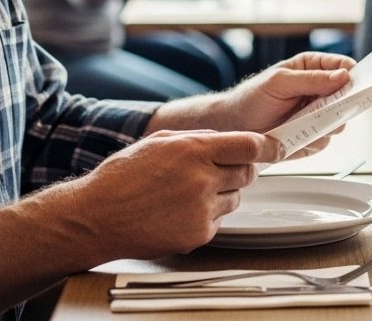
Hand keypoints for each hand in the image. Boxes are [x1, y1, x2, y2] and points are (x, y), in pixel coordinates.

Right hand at [57, 128, 263, 258]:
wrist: (95, 217)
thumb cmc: (123, 177)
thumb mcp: (160, 141)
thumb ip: (199, 138)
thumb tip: (228, 139)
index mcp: (194, 150)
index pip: (250, 146)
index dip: (268, 147)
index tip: (277, 148)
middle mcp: (202, 179)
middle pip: (247, 173)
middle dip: (240, 170)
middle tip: (219, 172)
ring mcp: (201, 209)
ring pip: (235, 198)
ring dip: (221, 194)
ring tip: (187, 194)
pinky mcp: (197, 234)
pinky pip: (218, 221)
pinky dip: (206, 217)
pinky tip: (179, 212)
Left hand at [149, 51, 355, 159]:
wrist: (232, 127)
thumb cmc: (252, 98)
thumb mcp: (280, 82)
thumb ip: (312, 79)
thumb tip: (344, 76)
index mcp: (314, 68)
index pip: (345, 68)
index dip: (356, 75)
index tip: (361, 84)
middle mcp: (320, 91)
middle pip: (348, 98)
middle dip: (340, 106)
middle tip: (326, 111)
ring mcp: (317, 115)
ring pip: (339, 123)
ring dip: (324, 126)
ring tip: (300, 125)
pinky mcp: (311, 137)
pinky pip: (324, 142)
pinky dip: (311, 142)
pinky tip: (293, 138)